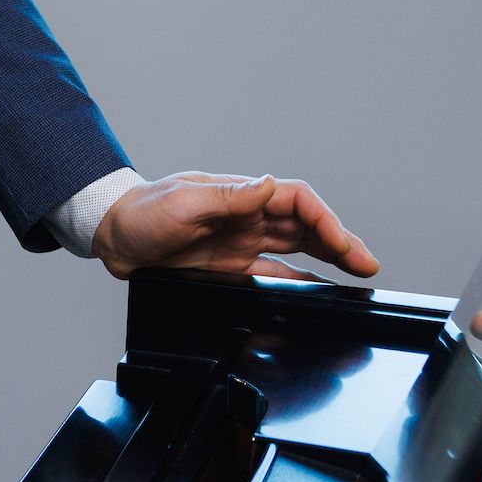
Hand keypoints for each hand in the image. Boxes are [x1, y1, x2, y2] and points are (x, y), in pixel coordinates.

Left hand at [91, 172, 377, 281]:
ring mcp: (241, 244)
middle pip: (306, 227)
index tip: (341, 243)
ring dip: (328, 263)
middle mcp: (247, 218)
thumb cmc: (142, 213)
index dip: (324, 219)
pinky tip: (319, 296)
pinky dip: (299, 286)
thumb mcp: (183, 202)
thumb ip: (228, 198)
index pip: (296, 201)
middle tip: (367, 266)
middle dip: (339, 243)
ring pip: (297, 252)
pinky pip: (274, 278)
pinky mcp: (231, 270)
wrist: (113, 238)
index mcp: (241, 196)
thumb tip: (268, 185)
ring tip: (358, 279)